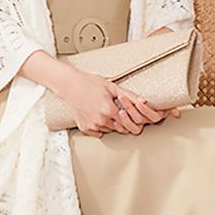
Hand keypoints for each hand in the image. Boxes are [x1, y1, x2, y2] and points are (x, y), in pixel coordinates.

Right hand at [59, 67, 179, 137]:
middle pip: (120, 127)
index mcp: (109, 110)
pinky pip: (98, 132)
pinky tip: (97, 114)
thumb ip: (130, 96)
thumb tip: (144, 101)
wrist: (70, 85)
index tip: (128, 110)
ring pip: (109, 130)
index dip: (130, 116)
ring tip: (106, 109)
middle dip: (122, 120)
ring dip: (111, 123)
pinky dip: (100, 126)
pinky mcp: (84, 128)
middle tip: (117, 109)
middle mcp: (101, 120)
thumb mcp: (112, 87)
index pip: (128, 121)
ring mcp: (92, 125)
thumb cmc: (90, 83)